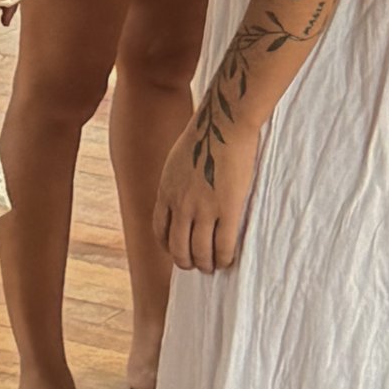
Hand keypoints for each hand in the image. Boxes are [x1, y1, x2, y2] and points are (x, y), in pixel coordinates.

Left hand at [155, 107, 259, 272]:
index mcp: (166, 191)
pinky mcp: (227, 209)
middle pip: (178, 248)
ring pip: (200, 253)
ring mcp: (203, 209)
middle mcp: (180, 205)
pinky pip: (223, 246)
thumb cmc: (206, 133)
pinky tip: (228, 258)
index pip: (160, 231)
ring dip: (207, 264)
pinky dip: (225, 258)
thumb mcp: (177, 160)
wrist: (224, 122)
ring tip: (214, 266)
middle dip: (186, 262)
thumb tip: (182, 195)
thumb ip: (177, 182)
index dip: (168, 246)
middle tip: (197, 265)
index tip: (178, 251)